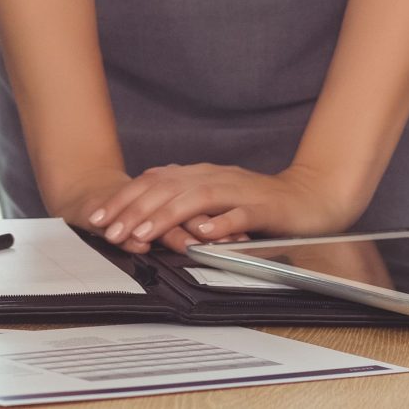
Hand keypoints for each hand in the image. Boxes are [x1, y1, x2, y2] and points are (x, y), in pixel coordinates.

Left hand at [86, 162, 357, 255]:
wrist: (309, 198)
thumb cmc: (260, 204)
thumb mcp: (216, 199)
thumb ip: (186, 201)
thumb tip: (146, 209)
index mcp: (202, 175)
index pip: (155, 182)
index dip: (125, 198)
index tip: (98, 217)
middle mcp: (216, 177)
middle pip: (168, 188)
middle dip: (135, 209)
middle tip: (109, 230)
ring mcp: (239, 191)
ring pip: (196, 199)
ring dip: (166, 215)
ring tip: (142, 232)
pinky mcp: (262, 208)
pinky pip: (238, 214)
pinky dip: (219, 223)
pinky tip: (202, 234)